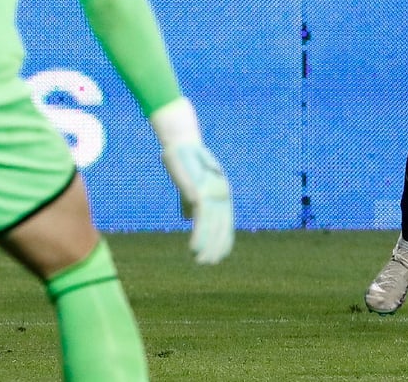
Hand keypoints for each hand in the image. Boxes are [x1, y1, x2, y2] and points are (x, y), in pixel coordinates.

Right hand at [161, 140, 234, 264]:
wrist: (181, 144)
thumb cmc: (187, 164)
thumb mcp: (192, 187)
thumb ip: (191, 203)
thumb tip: (189, 218)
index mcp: (222, 194)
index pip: (226, 223)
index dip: (223, 241)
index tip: (217, 257)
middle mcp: (222, 194)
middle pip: (221, 226)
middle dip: (214, 246)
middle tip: (208, 263)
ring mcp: (212, 192)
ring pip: (212, 225)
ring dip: (206, 244)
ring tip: (200, 260)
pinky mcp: (200, 191)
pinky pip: (202, 218)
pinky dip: (199, 234)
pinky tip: (194, 246)